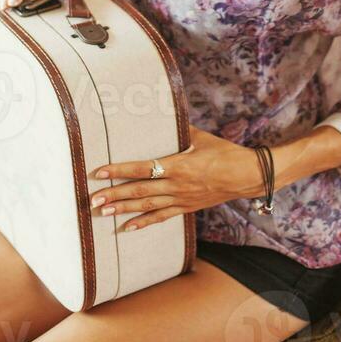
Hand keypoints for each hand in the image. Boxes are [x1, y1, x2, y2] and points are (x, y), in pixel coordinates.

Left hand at [88, 124, 263, 231]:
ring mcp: (182, 199)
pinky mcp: (187, 208)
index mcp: (178, 165)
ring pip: (147, 206)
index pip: (142, 168)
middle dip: (114, 195)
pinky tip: (126, 227)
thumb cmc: (226, 153)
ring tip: (102, 212)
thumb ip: (181, 129)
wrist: (248, 176)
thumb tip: (165, 114)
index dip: (119, 170)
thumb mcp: (202, 137)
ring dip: (123, 210)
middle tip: (92, 199)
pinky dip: (143, 223)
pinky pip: (162, 217)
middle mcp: (177, 185)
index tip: (100, 172)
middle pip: (139, 191)